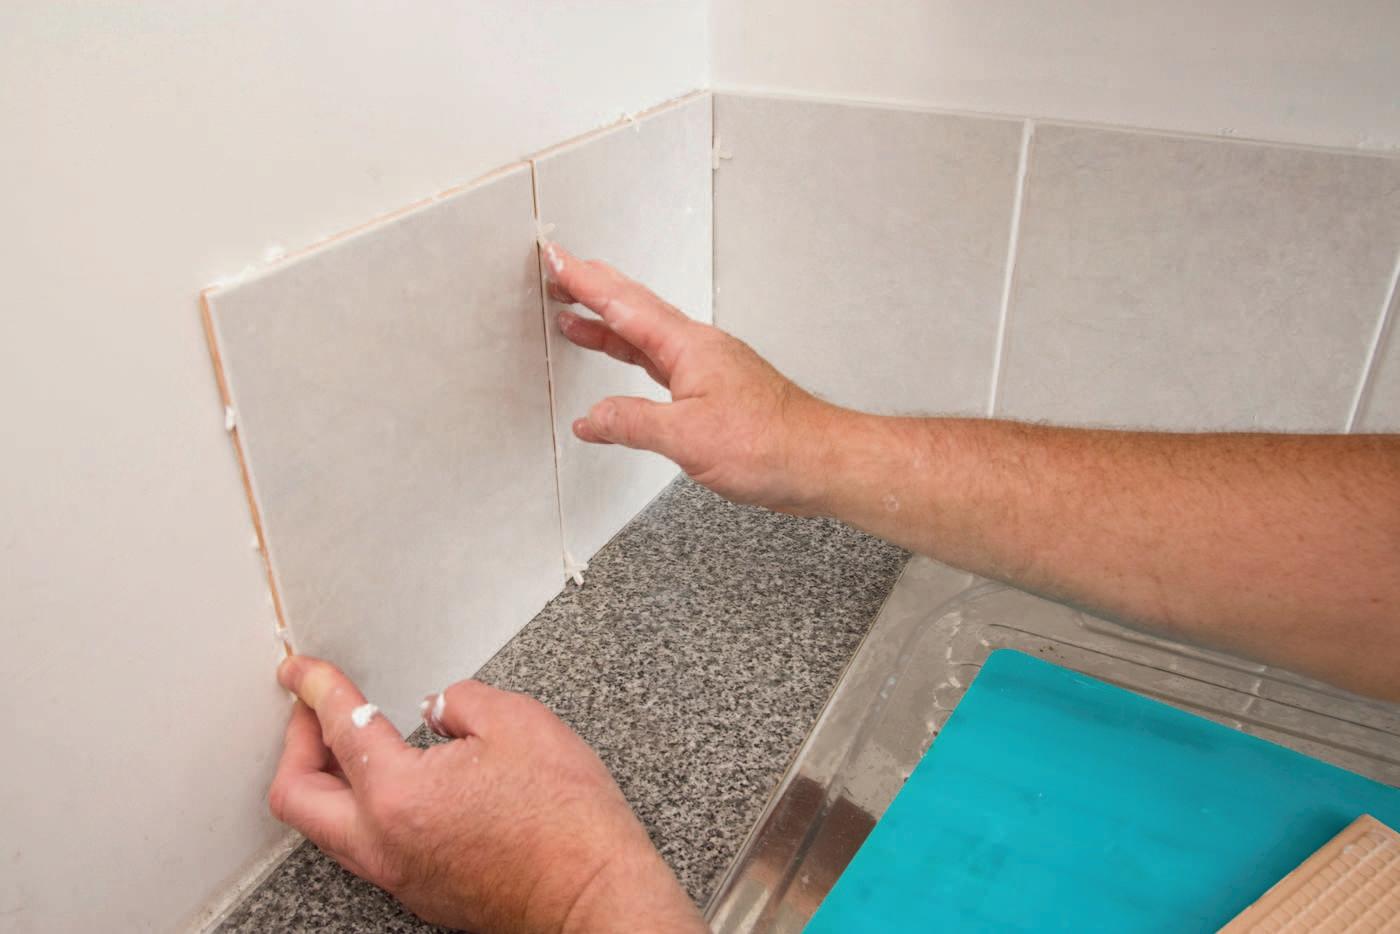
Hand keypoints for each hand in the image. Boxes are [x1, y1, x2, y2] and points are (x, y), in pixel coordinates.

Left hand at [268, 656, 703, 932]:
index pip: (339, 728)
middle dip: (298, 743)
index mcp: (398, 796)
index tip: (301, 672)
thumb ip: (461, 703)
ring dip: (328, 781)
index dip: (315, 688)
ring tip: (351, 743)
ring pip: (327, 829)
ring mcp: (400, 876)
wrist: (594, 893)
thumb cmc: (567, 819)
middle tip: (314, 710)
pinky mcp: (422, 892)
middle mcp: (384, 845)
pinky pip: (366, 847)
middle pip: (297, 797)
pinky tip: (399, 783)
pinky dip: (361, 808)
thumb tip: (439, 710)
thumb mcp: (518, 722)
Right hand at [544, 242, 839, 514]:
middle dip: (593, 291)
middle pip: (636, 310)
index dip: (585, 282)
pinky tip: (622, 376)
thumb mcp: (687, 437)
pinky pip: (662, 364)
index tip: (557, 260)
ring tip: (575, 319)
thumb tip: (593, 418)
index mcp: (688, 347)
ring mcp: (708, 369)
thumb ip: (633, 423)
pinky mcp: (715, 392)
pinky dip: (634, 360)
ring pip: (648, 337)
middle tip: (560, 276)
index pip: (625, 305)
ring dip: (609, 326)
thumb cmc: (771, 444)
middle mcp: (699, 349)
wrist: (817, 461)